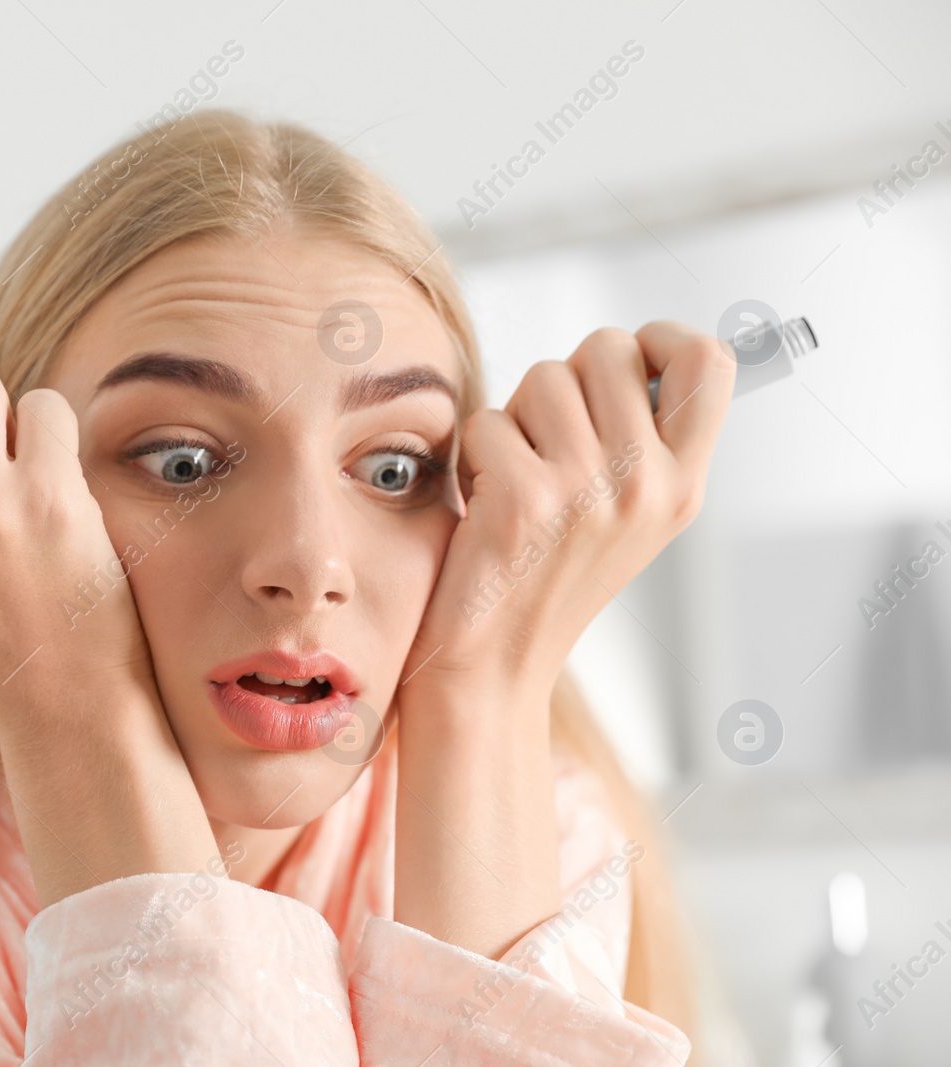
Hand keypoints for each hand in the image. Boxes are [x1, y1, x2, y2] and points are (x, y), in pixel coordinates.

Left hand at [390, 321, 734, 958]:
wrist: (493, 669)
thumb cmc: (543, 579)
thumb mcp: (622, 515)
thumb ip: (639, 437)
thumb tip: (632, 349)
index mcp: (681, 487)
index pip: (708, 361)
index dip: (660, 338)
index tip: (625, 359)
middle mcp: (647, 486)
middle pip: (609, 349)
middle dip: (564, 378)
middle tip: (544, 440)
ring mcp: (588, 491)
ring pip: (543, 377)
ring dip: (514, 416)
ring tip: (513, 477)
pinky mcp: (523, 498)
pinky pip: (488, 420)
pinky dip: (473, 454)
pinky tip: (480, 502)